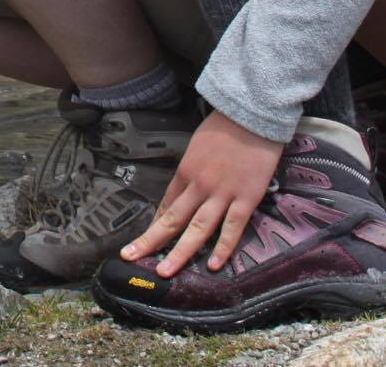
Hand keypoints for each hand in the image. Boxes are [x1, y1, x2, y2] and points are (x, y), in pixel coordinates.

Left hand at [120, 111, 282, 276]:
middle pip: (172, 219)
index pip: (166, 204)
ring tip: (164, 272)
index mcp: (185, 171)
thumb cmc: (225, 126)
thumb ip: (191, 169)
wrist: (252, 114)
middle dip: (151, 241)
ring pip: (197, 229)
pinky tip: (213, 265)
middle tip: (133, 258)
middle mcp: (198, 185)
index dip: (155, 225)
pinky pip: (232, 228)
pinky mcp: (246, 198)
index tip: (145, 241)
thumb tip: (186, 188)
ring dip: (180, 253)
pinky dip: (223, 248)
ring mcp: (222, 194)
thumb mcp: (197, 145)